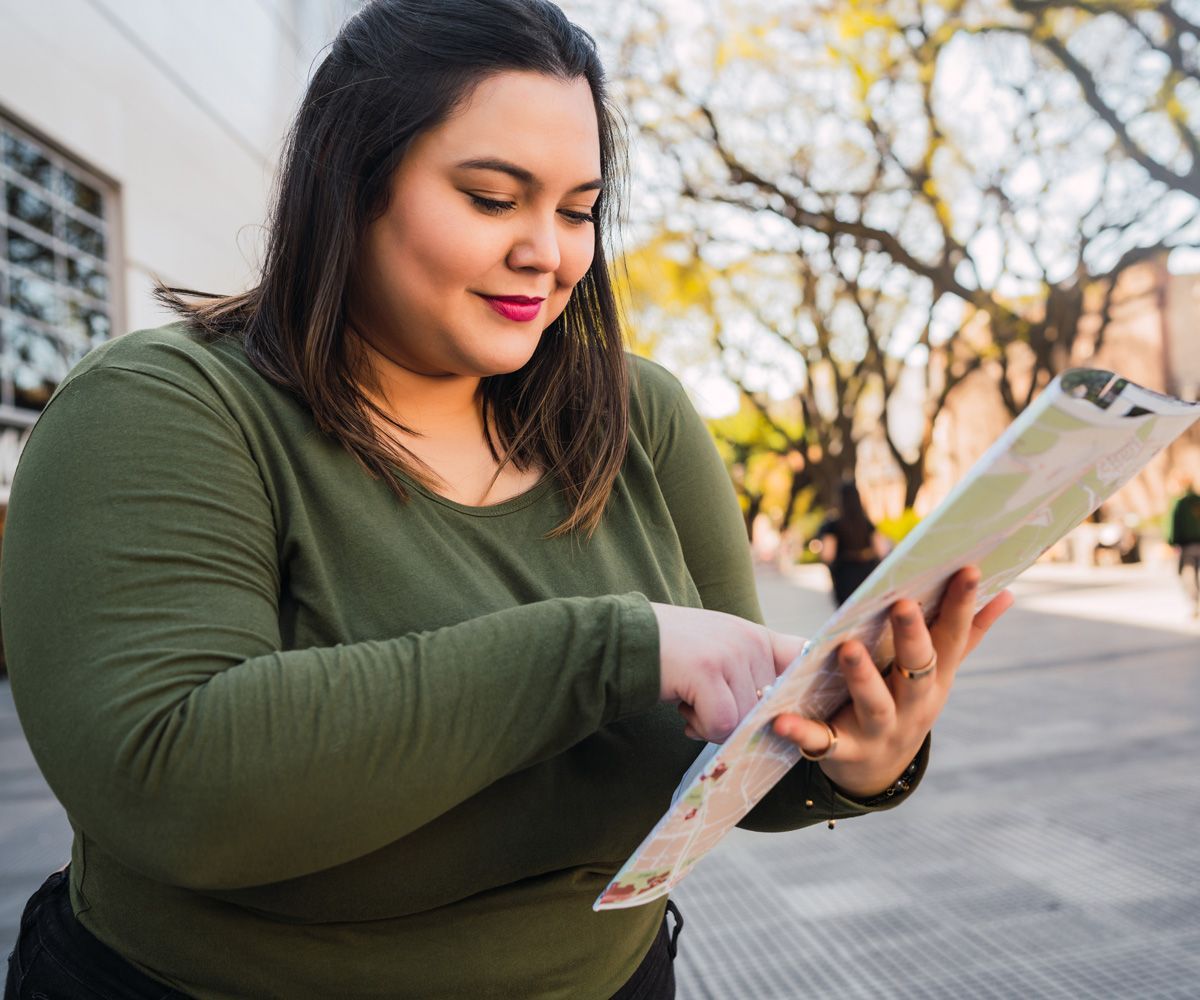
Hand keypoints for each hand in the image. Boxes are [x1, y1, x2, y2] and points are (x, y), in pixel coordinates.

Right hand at [651, 603, 805, 742]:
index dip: (801, 690)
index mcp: (756, 636)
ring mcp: (729, 653)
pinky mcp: (706, 671)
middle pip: (767, 709)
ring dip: (713, 724)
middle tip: (704, 705)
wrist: (622, 638)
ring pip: (744, 720)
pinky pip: (721, 723)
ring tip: (690, 702)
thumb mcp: (718, 650)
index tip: (791, 709)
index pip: (803, 660)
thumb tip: (777, 716)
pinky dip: (701, 727)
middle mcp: (749, 640)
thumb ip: (748, 672)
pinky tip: (683, 709)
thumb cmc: (670, 654)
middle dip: (736, 719)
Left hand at [771, 566, 1013, 798]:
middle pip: (917, 669)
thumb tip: (1005, 592)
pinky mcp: (844, 751)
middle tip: (902, 603)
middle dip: (911, 637)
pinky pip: (822, 742)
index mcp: (935, 679)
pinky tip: (779, 720)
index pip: (952, 638)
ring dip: (863, 677)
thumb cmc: (906, 701)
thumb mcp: (938, 673)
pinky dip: (802, 733)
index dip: (961, 605)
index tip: (967, 569)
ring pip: (875, 704)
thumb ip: (967, 634)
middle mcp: (913, 705)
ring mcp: (880, 730)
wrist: (877, 772)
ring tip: (846, 647)